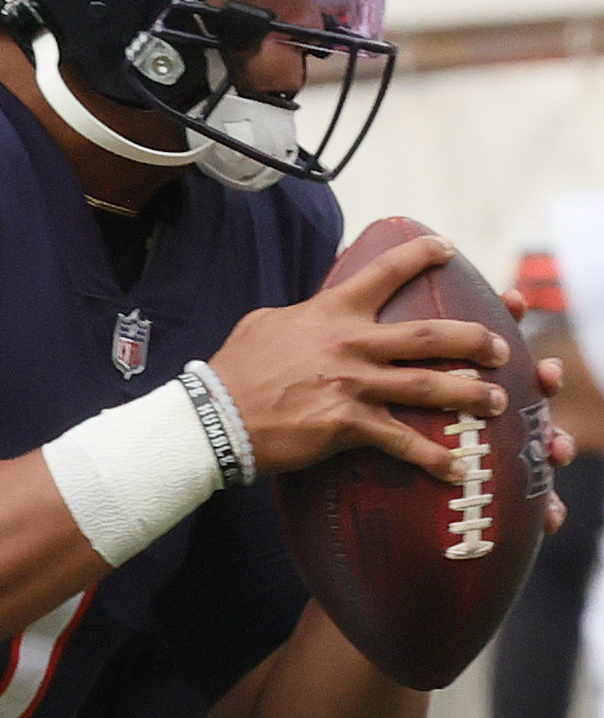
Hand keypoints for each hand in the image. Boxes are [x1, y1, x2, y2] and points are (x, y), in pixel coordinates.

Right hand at [208, 235, 507, 481]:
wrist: (215, 416)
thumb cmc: (235, 370)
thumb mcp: (264, 324)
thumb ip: (301, 315)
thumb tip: (314, 312)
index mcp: (330, 314)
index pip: (384, 273)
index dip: (422, 256)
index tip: (449, 249)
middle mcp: (350, 344)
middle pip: (430, 336)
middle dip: (474, 339)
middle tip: (501, 348)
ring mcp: (352, 385)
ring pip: (429, 387)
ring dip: (470, 395)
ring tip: (498, 402)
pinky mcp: (347, 424)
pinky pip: (402, 441)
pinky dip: (434, 457)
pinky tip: (457, 467)